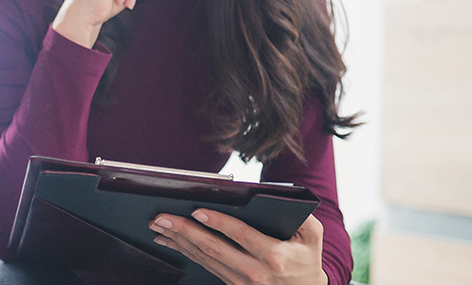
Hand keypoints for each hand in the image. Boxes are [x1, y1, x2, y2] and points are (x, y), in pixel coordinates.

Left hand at [149, 210, 327, 284]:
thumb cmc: (307, 259)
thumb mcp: (312, 236)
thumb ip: (302, 215)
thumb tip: (280, 195)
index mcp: (273, 256)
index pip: (241, 236)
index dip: (219, 223)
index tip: (198, 210)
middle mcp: (254, 271)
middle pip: (214, 248)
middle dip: (185, 231)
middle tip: (162, 217)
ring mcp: (241, 281)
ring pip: (204, 258)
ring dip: (178, 240)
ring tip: (158, 225)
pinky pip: (204, 265)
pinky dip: (184, 251)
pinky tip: (169, 240)